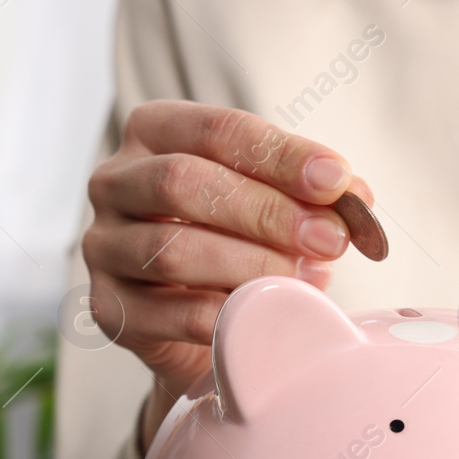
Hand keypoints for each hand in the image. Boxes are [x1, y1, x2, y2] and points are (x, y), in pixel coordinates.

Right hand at [81, 100, 368, 451]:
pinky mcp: (109, 308)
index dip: (282, 155)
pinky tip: (269, 314)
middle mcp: (115, 182)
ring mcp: (103, 247)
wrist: (201, 327)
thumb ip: (310, 193)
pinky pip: (171, 313)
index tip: (337, 181)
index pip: (218, 131)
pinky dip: (228, 315)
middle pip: (183, 183)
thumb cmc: (237, 244)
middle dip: (266, 212)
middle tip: (328, 239)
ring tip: (307, 281)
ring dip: (251, 266)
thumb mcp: (275, 203)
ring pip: (172, 250)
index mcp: (154, 133)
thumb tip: (355, 196)